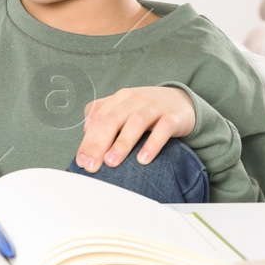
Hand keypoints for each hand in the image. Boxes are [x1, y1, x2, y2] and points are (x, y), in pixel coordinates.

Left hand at [75, 86, 194, 171]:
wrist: (183, 102)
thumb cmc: (147, 109)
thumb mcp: (124, 107)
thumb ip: (103, 114)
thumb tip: (85, 131)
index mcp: (120, 98)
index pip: (99, 119)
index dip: (88, 140)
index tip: (81, 161)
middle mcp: (135, 100)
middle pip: (113, 120)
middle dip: (99, 144)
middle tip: (91, 165)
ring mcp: (155, 107)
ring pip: (136, 122)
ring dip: (122, 143)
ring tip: (111, 162)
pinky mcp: (173, 117)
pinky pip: (163, 130)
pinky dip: (152, 144)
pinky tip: (143, 160)